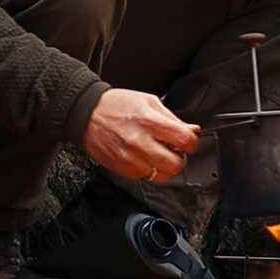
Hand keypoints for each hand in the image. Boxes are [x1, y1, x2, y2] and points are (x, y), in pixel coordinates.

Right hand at [81, 88, 199, 181]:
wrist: (86, 114)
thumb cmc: (117, 105)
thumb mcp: (149, 102)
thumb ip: (173, 119)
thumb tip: (192, 130)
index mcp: (150, 122)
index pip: (185, 141)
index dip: (191, 142)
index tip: (187, 141)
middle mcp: (140, 142)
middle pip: (175, 165)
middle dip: (178, 158)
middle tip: (172, 150)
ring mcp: (130, 159)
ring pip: (161, 175)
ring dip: (163, 166)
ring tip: (156, 153)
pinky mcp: (122, 169)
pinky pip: (145, 176)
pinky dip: (147, 169)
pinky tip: (141, 155)